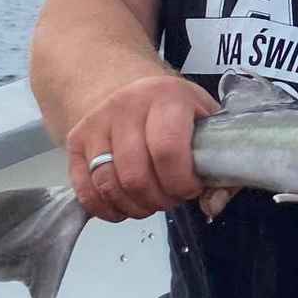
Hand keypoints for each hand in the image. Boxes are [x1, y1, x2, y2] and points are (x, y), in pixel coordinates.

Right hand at [66, 74, 223, 221]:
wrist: (136, 90)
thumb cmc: (178, 113)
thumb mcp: (209, 126)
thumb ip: (221, 168)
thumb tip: (211, 206)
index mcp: (166, 97)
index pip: (168, 150)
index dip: (181, 182)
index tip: (190, 188)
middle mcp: (127, 105)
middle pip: (135, 174)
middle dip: (158, 199)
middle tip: (170, 197)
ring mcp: (97, 122)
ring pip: (108, 184)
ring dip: (133, 206)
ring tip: (150, 201)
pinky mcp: (76, 140)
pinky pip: (84, 189)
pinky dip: (105, 208)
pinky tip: (124, 205)